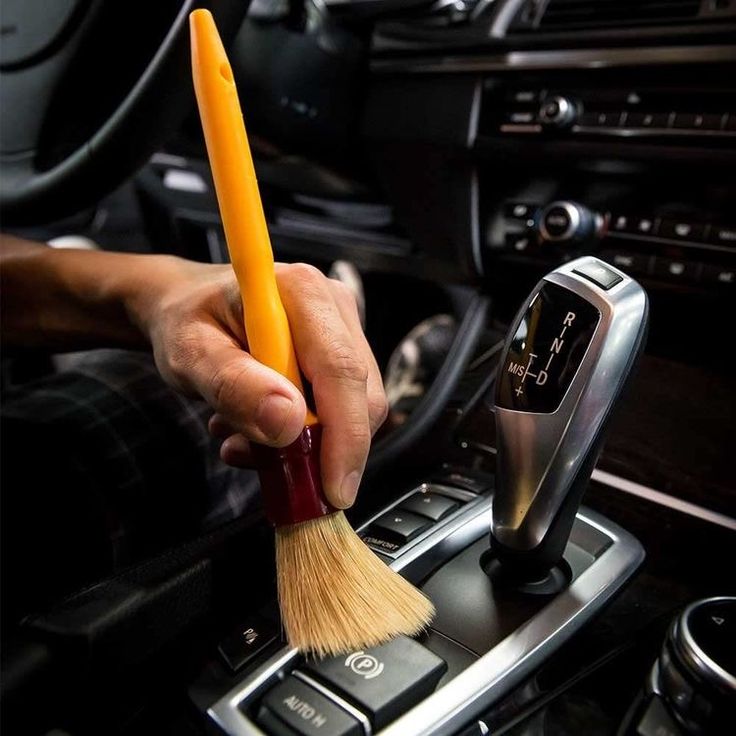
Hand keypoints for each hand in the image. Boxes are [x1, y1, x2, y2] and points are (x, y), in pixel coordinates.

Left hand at [139, 259, 386, 508]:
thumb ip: (233, 385)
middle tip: (258, 462)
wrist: (186, 308)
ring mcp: (343, 331)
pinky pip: (342, 411)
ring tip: (241, 437)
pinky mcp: (341, 356)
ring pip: (354, 411)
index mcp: (303, 293)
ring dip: (305, 444)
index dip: (345, 436)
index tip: (333, 489)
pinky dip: (305, 437)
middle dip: (321, 448)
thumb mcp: (190, 354)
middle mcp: (334, 306)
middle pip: (360, 396)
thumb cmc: (186, 322)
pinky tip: (260, 429)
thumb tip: (287, 422)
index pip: (341, 371)